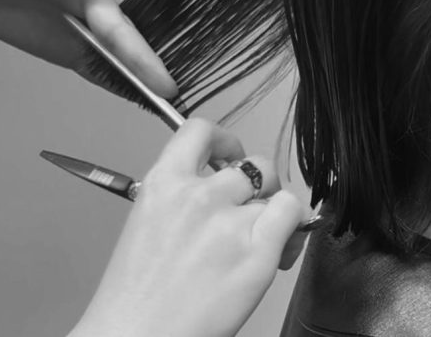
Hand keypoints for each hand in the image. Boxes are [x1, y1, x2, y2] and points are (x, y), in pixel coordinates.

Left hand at [0, 0, 176, 96]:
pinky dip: (112, 80)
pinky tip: (130, 94)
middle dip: (147, 67)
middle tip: (171, 98)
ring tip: (161, 103)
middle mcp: (79, 1)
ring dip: (134, 77)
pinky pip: (88, 63)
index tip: (161, 79)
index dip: (138, 52)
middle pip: (120, 40)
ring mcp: (67, 24)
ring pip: (109, 55)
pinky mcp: (53, 42)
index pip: (113, 20)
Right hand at [68, 118, 308, 336]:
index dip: (224, 140)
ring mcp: (230, 222)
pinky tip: (281, 248)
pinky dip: (293, 227)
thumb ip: (183, 201)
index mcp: (163, 185)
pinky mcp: (257, 252)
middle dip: (259, 185)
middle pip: (253, 164)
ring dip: (275, 210)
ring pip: (277, 190)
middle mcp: (199, 196)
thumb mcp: (148, 227)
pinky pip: (292, 214)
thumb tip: (224, 192)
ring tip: (264, 238)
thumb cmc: (136, 300)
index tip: (229, 155)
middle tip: (252, 209)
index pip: (200, 131)